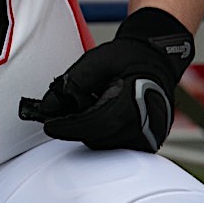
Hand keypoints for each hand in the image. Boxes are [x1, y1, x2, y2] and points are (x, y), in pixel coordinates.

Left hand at [18, 6, 193, 152]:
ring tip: (86, 109)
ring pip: (106, 144)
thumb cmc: (129, 57)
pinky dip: (103, 134)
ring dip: (90, 131)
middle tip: (63, 112)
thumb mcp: (97, 60)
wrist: (156, 59)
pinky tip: (99, 116)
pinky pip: (117, 145)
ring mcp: (149, 136)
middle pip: (98, 138)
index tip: (49, 126)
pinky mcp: (147, 141)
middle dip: (76, 127)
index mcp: (133, 103)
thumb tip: (48, 105)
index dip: (68, 127)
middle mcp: (145, 125)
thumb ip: (72, 82)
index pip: (94, 124)